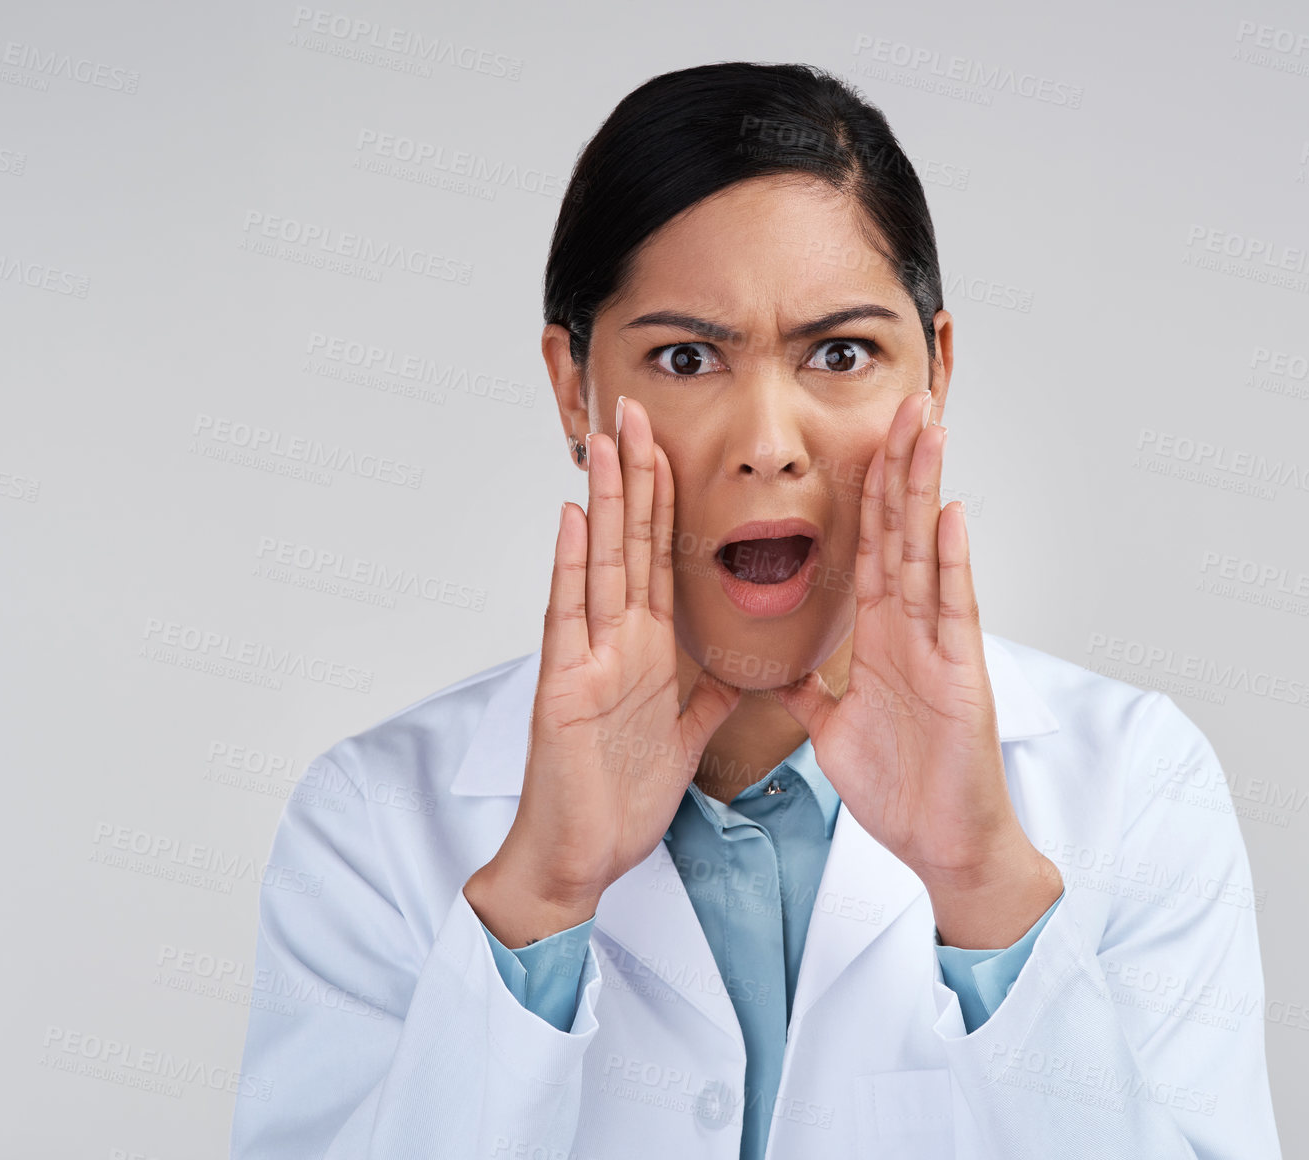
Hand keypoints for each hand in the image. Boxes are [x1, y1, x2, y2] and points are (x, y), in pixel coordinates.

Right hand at [465, 396, 741, 946]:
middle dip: (636, 477)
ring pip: (600, 564)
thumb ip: (710, 695)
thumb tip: (744, 666)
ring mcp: (586, 661)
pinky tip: (572, 518)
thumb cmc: (619, 799)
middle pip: (629, 544)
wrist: (579, 857)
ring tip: (606, 441)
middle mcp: (614, 643)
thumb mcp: (684, 736)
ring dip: (604, 500)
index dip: (667, 502)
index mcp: (646, 652)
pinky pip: (569, 619)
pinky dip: (570, 567)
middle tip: (636, 410)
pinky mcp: (564, 689)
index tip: (673, 447)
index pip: (660, 560)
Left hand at [771, 389, 1059, 947]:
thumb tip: (776, 665)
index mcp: (881, 636)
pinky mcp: (961, 676)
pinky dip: (951, 561)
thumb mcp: (834, 727)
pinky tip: (949, 514)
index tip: (861, 436)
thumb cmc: (902, 787)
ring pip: (930, 553)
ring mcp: (940, 647)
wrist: (942, 844)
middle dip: (901, 466)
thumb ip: (810, 688)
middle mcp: (912, 629)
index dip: (864, 491)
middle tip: (905, 401)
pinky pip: (952, 611)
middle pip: (903, 531)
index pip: (870, 546)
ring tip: (928, 430)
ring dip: (927, 490)